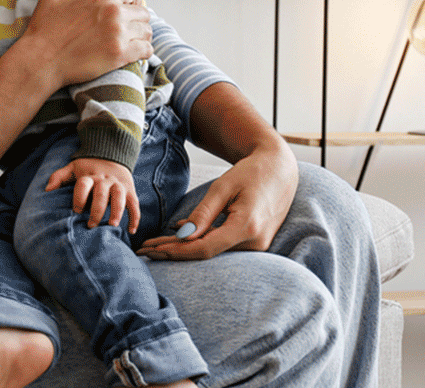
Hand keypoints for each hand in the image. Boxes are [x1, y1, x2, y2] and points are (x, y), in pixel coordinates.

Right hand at [19, 0, 152, 87]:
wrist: (40, 60)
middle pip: (143, 11)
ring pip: (147, 31)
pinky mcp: (119, 56)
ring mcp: (119, 35)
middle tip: (126, 26)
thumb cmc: (45, 28)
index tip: (125, 7)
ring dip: (140, 34)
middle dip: (136, 17)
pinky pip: (146, 50)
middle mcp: (114, 13)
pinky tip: (134, 52)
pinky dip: (143, 50)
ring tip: (130, 39)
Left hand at [46, 157, 140, 232]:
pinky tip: (131, 230)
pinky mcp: (130, 190)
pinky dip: (135, 217)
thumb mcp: (73, 168)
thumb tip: (47, 190)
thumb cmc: (89, 167)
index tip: (77, 211)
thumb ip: (59, 177)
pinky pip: (134, 204)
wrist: (112, 154)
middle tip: (91, 225)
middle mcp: (105, 180)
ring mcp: (119, 185)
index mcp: (90, 176)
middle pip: (102, 194)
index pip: (84, 184)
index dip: (80, 197)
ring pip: (119, 197)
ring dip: (117, 211)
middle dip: (97, 210)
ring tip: (112, 225)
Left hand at [136, 146, 297, 259]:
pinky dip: (200, 242)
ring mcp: (258, 245)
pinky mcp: (256, 242)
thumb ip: (203, 213)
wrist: (280, 170)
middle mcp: (255, 242)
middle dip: (173, 252)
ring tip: (154, 245)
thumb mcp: (223, 187)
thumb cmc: (251, 172)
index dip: (176, 251)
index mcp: (247, 227)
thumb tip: (181, 236)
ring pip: (213, 251)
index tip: (151, 250)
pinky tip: (178, 237)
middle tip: (143, 251)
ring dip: (184, 248)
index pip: (205, 249)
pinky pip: (223, 245)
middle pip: (206, 254)